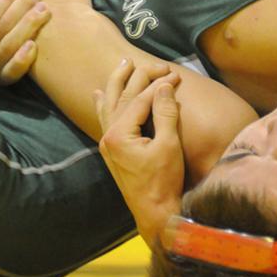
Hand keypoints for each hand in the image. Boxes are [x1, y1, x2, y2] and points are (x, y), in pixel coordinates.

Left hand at [95, 59, 183, 242]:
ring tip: (123, 64)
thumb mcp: (168, 145)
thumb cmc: (163, 181)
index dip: (159, 85)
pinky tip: (99, 94)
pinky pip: (105, 119)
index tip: (176, 75)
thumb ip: (165, 113)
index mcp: (119, 134)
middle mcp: (108, 136)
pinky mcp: (113, 150)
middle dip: (141, 78)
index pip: (140, 99)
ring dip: (117, 83)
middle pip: (124, 98)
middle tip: (158, 65)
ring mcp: (108, 143)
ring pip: (111, 105)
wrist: (155, 211)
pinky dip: (104, 105)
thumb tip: (164, 86)